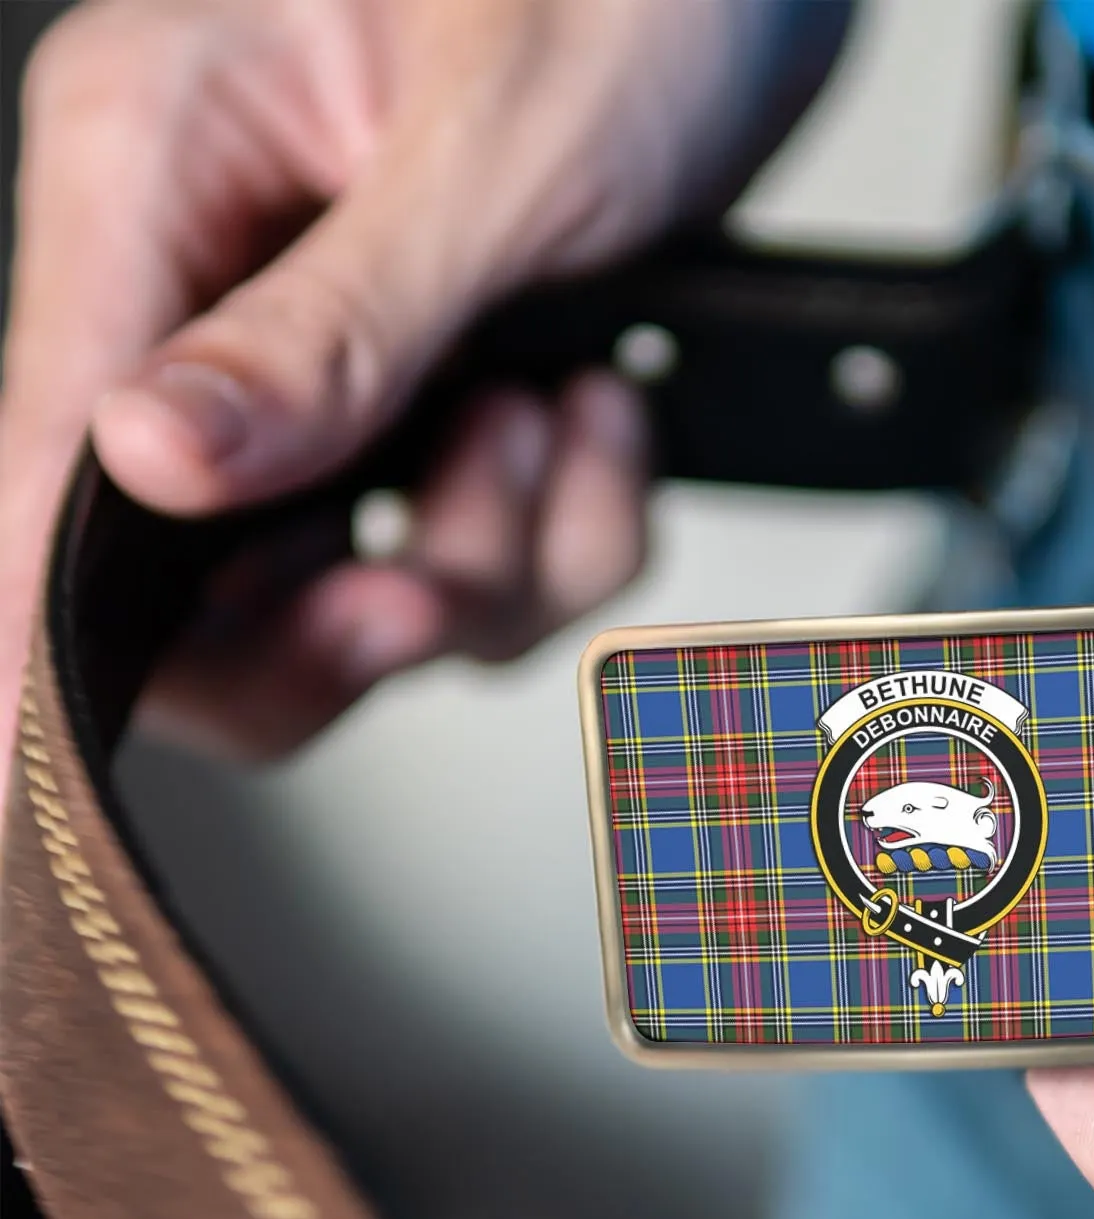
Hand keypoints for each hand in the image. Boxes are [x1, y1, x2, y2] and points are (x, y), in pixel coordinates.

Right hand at [0, 0, 843, 758]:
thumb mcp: (490, 154)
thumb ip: (327, 329)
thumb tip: (145, 461)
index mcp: (161, 170)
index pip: (47, 442)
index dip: (35, 620)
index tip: (22, 759)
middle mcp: (223, 285)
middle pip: (205, 581)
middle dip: (354, 613)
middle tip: (438, 588)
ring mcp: (338, 367)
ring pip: (377, 591)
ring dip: (503, 551)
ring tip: (563, 414)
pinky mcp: (439, 415)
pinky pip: (498, 561)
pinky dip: (577, 527)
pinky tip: (605, 414)